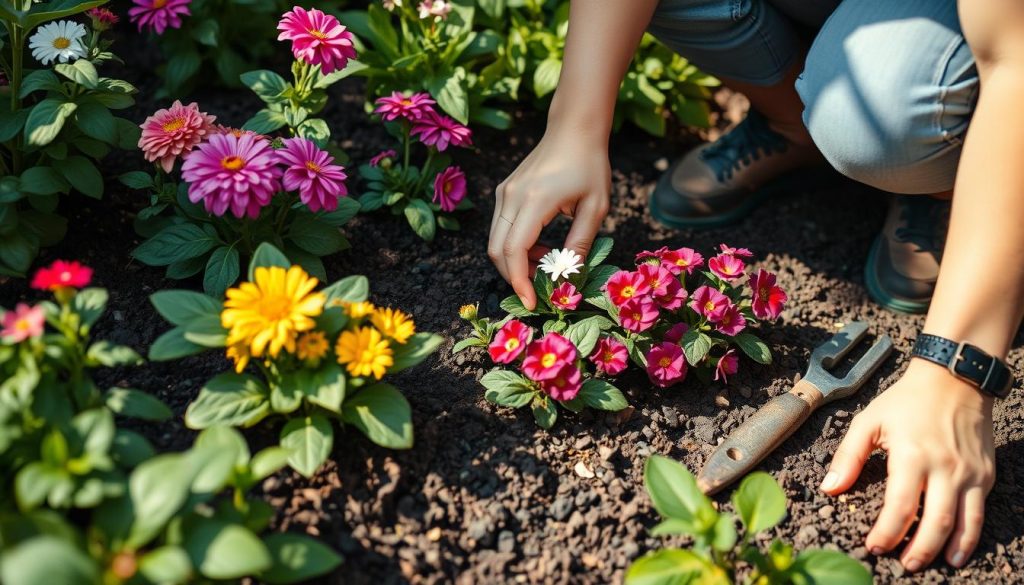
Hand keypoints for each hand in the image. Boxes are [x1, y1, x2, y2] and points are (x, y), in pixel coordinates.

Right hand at [488, 127, 610, 310]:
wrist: (573, 129)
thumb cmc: (590, 165)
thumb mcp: (595, 207)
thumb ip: (580, 243)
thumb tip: (568, 277)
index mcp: (535, 200)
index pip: (514, 250)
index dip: (519, 282)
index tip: (532, 302)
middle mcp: (511, 197)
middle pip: (496, 251)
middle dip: (514, 277)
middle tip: (540, 289)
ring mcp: (504, 193)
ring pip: (495, 241)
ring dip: (516, 262)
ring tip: (547, 264)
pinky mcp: (504, 192)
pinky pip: (501, 228)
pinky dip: (515, 246)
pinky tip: (541, 247)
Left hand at [822, 359, 994, 571]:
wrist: (954, 379)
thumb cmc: (906, 401)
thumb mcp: (868, 422)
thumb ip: (848, 457)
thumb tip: (829, 488)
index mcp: (912, 456)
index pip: (899, 507)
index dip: (886, 533)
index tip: (873, 547)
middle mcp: (944, 468)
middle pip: (934, 522)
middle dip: (918, 550)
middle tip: (902, 565)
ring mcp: (969, 473)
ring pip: (963, 523)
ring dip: (947, 550)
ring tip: (929, 565)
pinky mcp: (984, 475)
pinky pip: (979, 512)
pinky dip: (970, 536)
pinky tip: (958, 550)